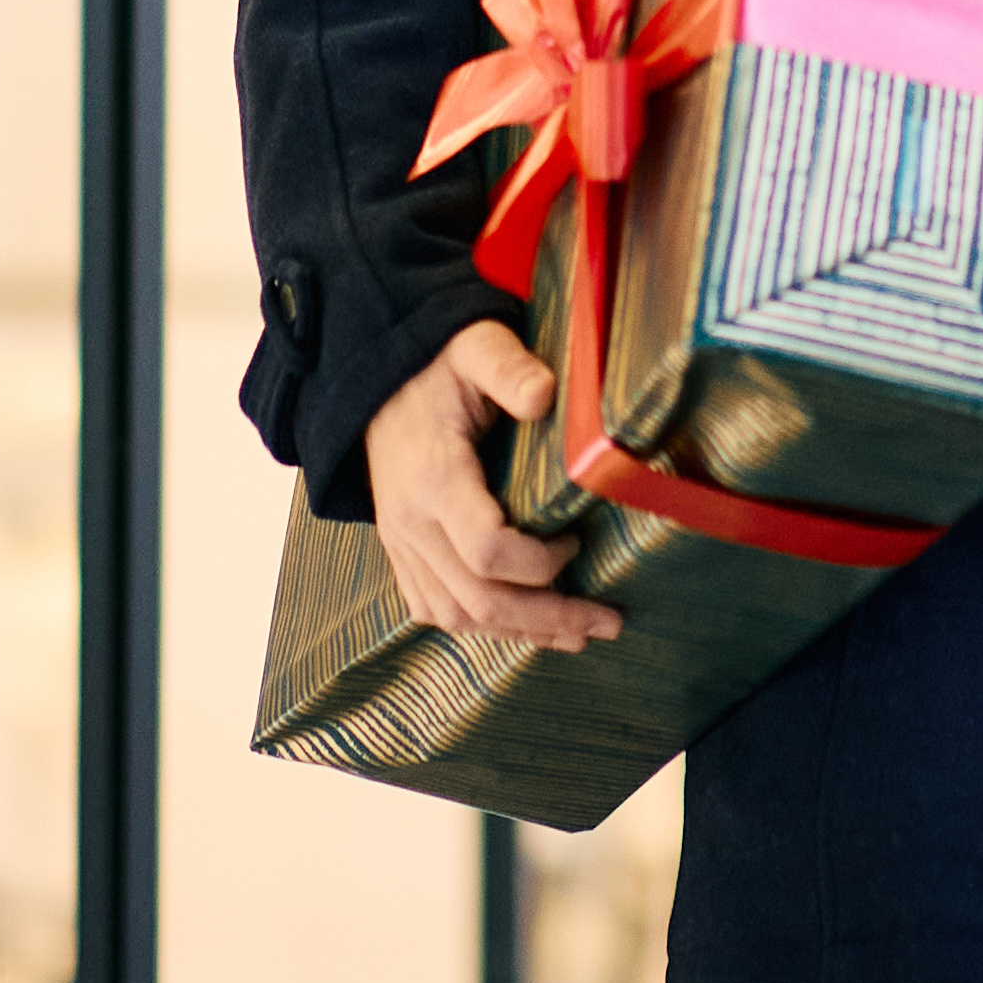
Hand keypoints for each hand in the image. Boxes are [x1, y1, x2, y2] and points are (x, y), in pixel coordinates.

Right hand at [365, 318, 620, 653]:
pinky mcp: (400, 552)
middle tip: (607, 622)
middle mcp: (410, 523)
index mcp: (432, 478)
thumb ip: (508, 369)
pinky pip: (434, 610)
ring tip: (576, 634)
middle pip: (478, 600)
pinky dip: (480, 628)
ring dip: (520, 633)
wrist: (375, 383)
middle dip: (548, 617)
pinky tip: (522, 627)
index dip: (539, 561)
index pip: (486, 550)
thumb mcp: (475, 349)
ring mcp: (401, 543)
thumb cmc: (436, 367)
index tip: (577, 540)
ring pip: (457, 616)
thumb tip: (547, 396)